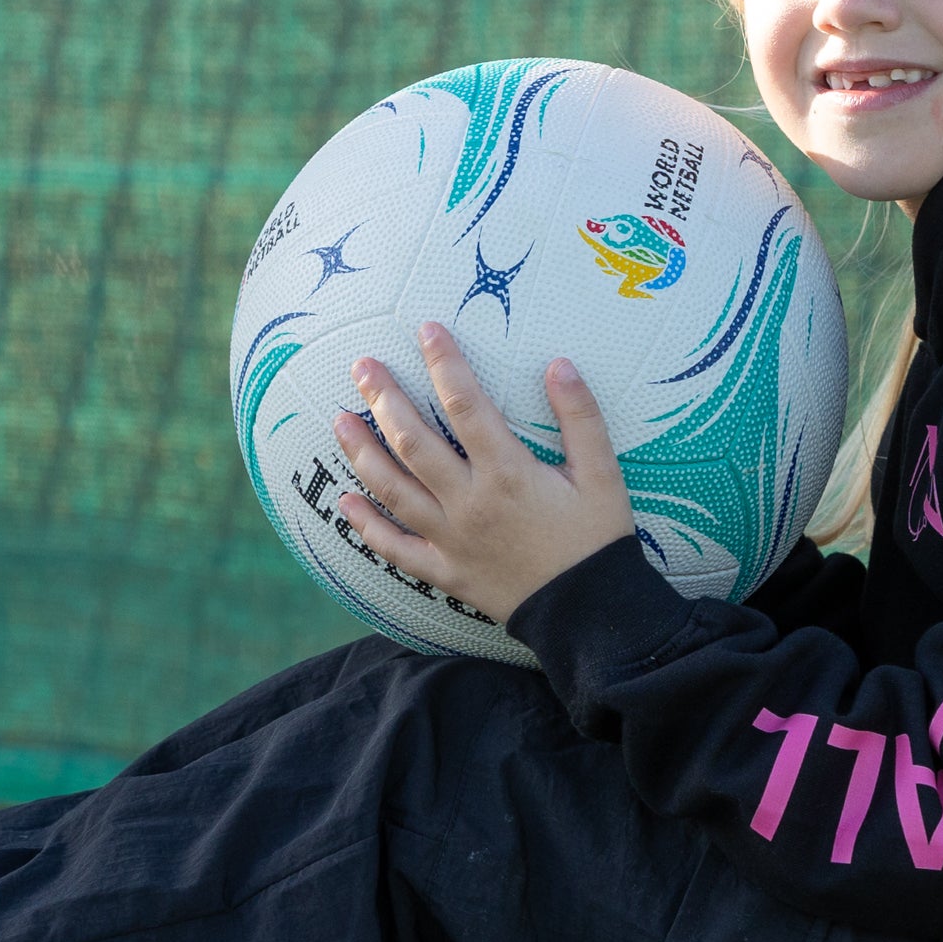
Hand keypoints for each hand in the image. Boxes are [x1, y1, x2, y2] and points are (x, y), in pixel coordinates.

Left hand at [334, 321, 636, 625]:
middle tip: (362, 366)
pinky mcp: (444, 571)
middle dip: (384, 399)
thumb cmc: (596, 540)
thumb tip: (558, 364)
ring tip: (339, 419)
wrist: (588, 612)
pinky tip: (344, 503)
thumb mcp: (602, 475)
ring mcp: (450, 539)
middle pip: (414, 442)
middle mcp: (469, 502)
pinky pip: (396, 549)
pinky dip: (367, 527)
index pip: (465, 405)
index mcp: (506, 473)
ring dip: (362, 452)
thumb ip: (581, 418)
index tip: (427, 330)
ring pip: (393, 489)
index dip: (444, 363)